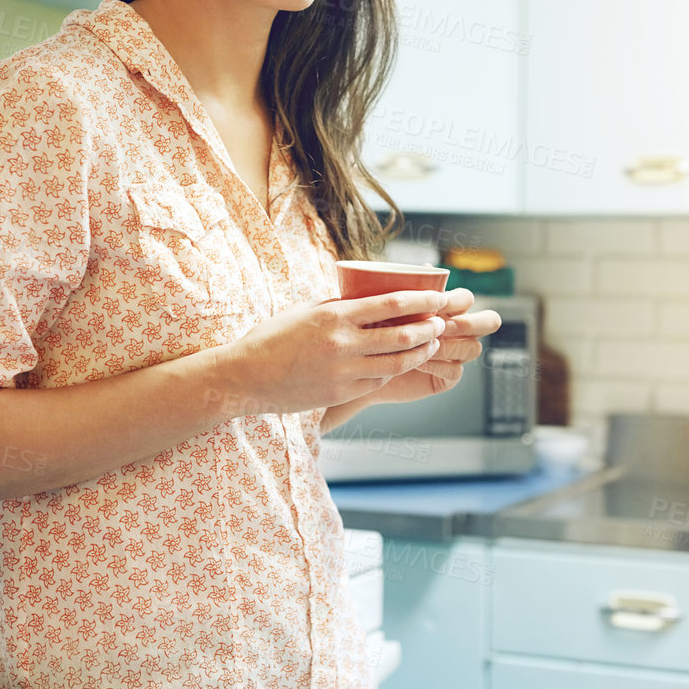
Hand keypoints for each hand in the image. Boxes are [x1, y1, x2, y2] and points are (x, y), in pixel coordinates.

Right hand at [218, 290, 449, 417]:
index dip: (421, 300)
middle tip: (443, 322)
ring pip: (397, 362)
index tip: (439, 296)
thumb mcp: (304, 311)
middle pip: (402, 335)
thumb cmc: (271, 339)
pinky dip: (393, 370)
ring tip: (431, 343)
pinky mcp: (342, 392)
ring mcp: (344, 371)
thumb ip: (338, 305)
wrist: (245, 378)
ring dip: (420, 351)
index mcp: (334, 315)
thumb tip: (367, 298)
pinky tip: (401, 363)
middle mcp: (343, 343)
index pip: (390, 304)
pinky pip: (378, 381)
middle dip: (429, 327)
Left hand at [367, 288, 500, 406]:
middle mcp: (458, 330)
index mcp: (448, 308)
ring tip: (427, 345)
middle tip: (444, 326)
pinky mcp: (447, 377)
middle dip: (470, 323)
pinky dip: (439, 366)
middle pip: (489, 321)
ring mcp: (455, 354)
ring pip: (473, 348)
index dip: (457, 300)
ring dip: (451, 346)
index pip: (467, 299)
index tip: (437, 302)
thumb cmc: (376, 329)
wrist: (364, 363)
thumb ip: (410, 290)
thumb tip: (427, 267)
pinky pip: (456, 371)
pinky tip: (419, 362)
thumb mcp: (390, 307)